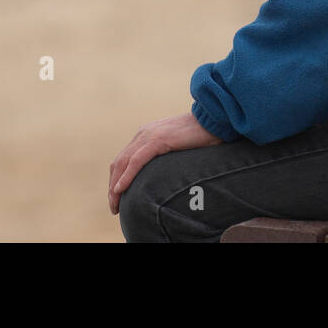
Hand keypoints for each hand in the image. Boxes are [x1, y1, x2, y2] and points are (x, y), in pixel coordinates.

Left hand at [108, 111, 223, 214]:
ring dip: (115, 186)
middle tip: (114, 208)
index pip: (124, 159)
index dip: (117, 179)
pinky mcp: (158, 140)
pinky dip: (126, 177)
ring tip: (115, 205)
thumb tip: (166, 179)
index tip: (118, 199)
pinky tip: (120, 190)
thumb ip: (168, 158)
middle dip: (112, 187)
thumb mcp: (179, 148)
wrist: (215, 120)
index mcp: (147, 135)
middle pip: (118, 163)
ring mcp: (149, 135)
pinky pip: (136, 161)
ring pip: (123, 163)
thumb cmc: (203, 136)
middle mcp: (144, 134)